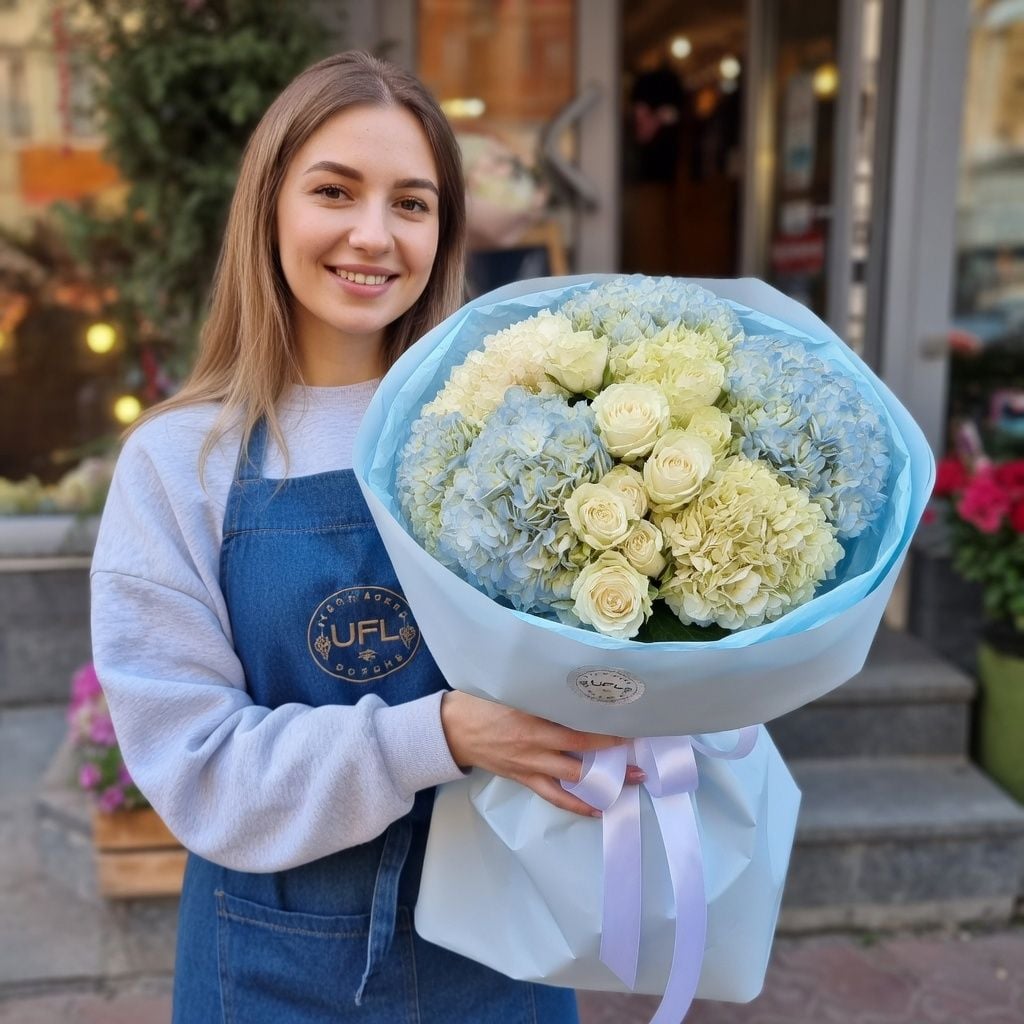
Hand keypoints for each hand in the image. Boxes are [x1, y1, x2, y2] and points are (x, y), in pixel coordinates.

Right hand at [440, 690, 644, 815]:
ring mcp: (530, 764)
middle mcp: (534, 743)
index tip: (629, 721)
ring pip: (573, 778)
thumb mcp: (510, 689)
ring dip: (603, 782)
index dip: (603, 724)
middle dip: (613, 755)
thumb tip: (574, 688)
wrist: (451, 730)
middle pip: (581, 749)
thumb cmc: (480, 702)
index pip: (575, 722)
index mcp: (531, 717)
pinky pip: (554, 796)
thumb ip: (540, 692)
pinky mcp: (524, 778)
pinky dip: (576, 805)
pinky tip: (597, 809)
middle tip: (641, 755)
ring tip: (630, 782)